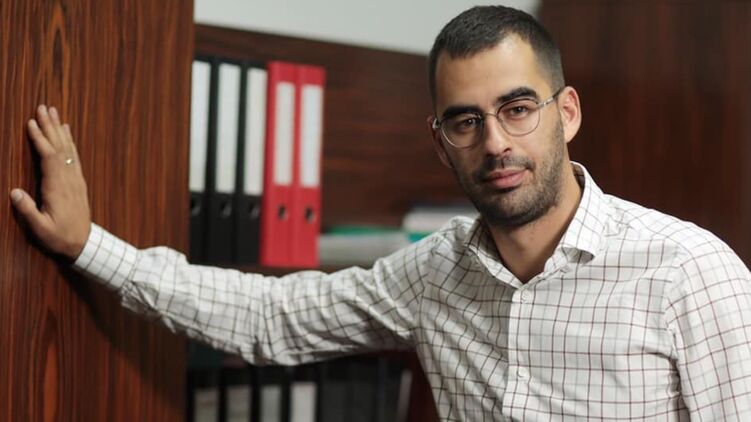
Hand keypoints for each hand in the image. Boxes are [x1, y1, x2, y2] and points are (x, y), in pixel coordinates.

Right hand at [10, 105, 91, 260]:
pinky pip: (74, 156)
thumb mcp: (40, 230)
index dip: (40, 139)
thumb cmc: (60, 238)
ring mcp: (76, 179)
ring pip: (68, 149)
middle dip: (50, 126)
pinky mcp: (78, 181)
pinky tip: (66, 130)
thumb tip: (13, 192)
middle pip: (60, 147)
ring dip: (59, 129)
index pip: (49, 158)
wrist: (84, 245)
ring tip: (53, 111)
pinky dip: (69, 141)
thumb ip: (28, 211)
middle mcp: (69, 180)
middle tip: (43, 106)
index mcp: (58, 188)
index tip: (31, 123)